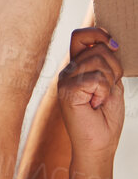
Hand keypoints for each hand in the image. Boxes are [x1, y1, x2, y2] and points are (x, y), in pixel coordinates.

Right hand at [57, 26, 123, 162]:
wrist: (99, 145)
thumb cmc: (105, 118)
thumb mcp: (112, 84)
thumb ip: (108, 64)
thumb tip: (110, 42)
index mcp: (77, 67)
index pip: (80, 35)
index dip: (97, 33)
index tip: (114, 44)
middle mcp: (68, 70)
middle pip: (96, 48)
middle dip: (114, 66)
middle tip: (110, 88)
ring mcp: (65, 80)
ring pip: (98, 61)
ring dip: (110, 81)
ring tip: (101, 98)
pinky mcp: (67, 91)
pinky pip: (95, 79)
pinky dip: (104, 92)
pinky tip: (96, 103)